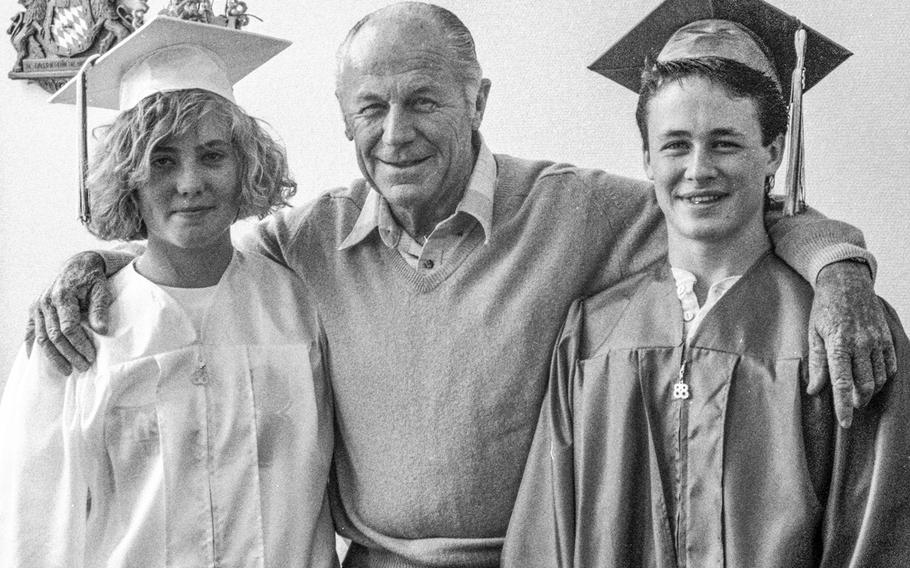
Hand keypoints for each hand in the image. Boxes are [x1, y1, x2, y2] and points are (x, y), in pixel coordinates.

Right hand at [25, 252, 111, 374]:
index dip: (79, 344)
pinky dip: (32, 346)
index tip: (91, 356)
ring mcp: (38, 306)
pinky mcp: (34, 310)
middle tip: (83, 367)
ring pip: (42, 337)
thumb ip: (100, 309)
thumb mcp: (101, 290)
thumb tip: (102, 330)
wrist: (78, 266)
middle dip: (69, 354)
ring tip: (67, 370)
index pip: (69, 327)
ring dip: (54, 356)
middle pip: (54, 335)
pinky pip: (30, 332)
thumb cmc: (92, 279)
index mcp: (63, 296)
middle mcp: (46, 302)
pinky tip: (36, 360)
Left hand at [807, 261, 896, 427]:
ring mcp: (877, 341)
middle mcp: (861, 344)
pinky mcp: (888, 337)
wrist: (846, 282)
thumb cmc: (824, 309)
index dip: (845, 407)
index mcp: (839, 344)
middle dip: (858, 402)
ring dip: (871, 392)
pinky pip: (890, 366)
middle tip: (850, 408)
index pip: (843, 384)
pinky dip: (883, 378)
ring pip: (880, 378)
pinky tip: (873, 380)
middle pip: (866, 385)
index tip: (846, 423)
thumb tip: (815, 390)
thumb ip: (816, 363)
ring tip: (860, 395)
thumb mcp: (813, 334)